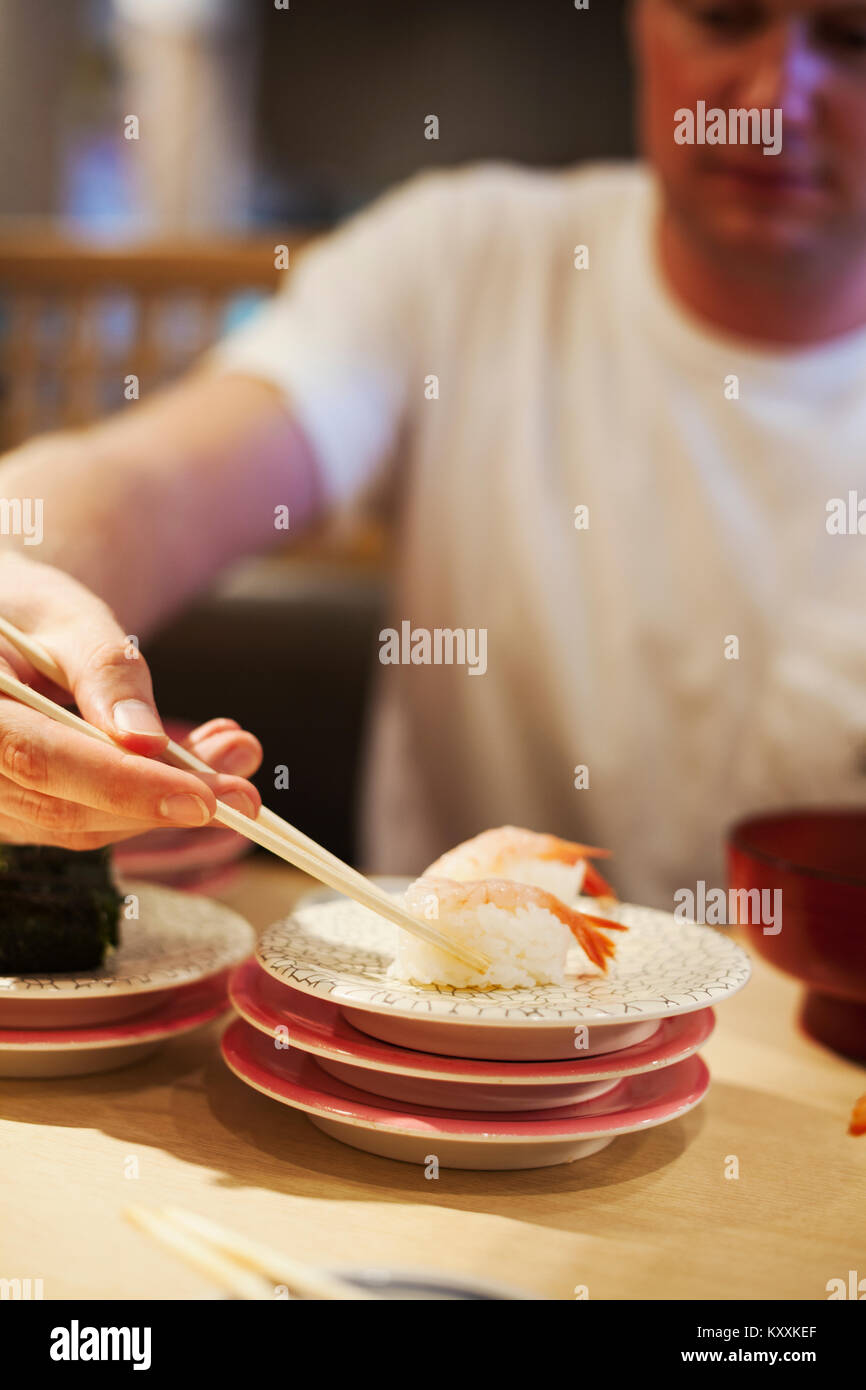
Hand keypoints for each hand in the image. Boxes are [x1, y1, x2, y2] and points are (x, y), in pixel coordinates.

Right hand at [0, 552, 261, 847]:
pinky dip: (147, 802)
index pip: (42, 760)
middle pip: (67, 809)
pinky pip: (83, 821)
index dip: (126, 786)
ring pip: (81, 826)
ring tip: (234, 755)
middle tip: (246, 780)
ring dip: (167, 803)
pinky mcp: (14, 813)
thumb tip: (148, 742)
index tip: (203, 798)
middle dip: (165, 801)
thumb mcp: (67, 618)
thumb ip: (105, 674)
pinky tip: (201, 769)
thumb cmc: (25, 607)